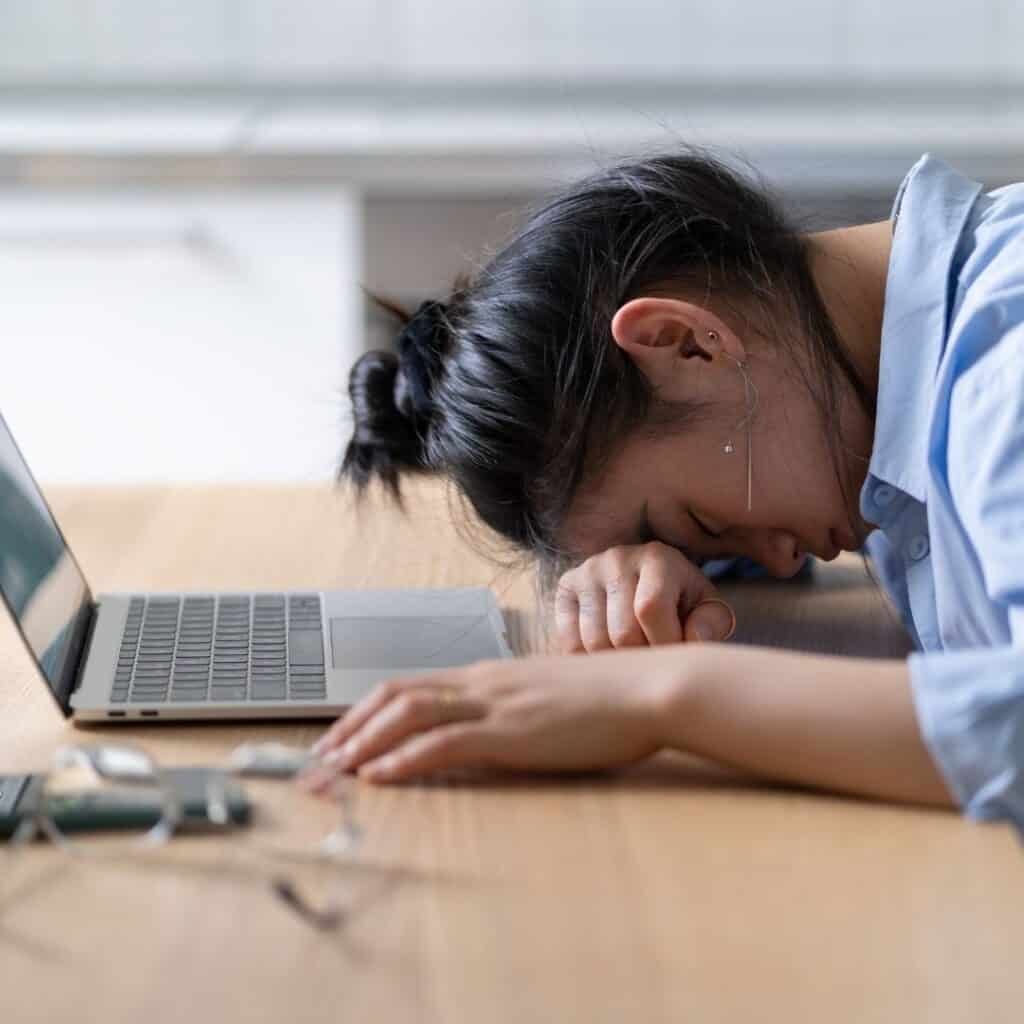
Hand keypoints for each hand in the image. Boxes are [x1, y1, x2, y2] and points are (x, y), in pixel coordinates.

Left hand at [299, 647, 690, 787]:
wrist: (650, 685)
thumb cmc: (610, 695)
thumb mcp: (550, 697)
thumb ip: (515, 708)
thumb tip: (490, 728)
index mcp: (488, 675)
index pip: (410, 687)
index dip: (367, 712)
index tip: (340, 739)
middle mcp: (481, 682)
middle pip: (395, 695)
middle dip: (349, 728)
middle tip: (316, 761)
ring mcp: (495, 703)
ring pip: (408, 713)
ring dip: (363, 743)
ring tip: (332, 771)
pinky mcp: (512, 730)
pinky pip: (445, 741)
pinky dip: (405, 757)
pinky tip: (381, 774)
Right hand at [554, 541, 735, 652]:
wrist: (646, 583)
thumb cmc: (682, 604)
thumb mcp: (706, 609)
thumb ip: (711, 623)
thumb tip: (691, 639)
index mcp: (658, 558)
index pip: (650, 609)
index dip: (664, 643)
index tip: (674, 656)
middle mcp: (617, 558)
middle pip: (621, 632)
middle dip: (642, 660)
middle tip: (654, 663)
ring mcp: (587, 572)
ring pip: (594, 642)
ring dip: (617, 665)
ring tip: (634, 660)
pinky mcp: (565, 588)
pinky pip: (570, 642)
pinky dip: (590, 661)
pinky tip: (610, 656)